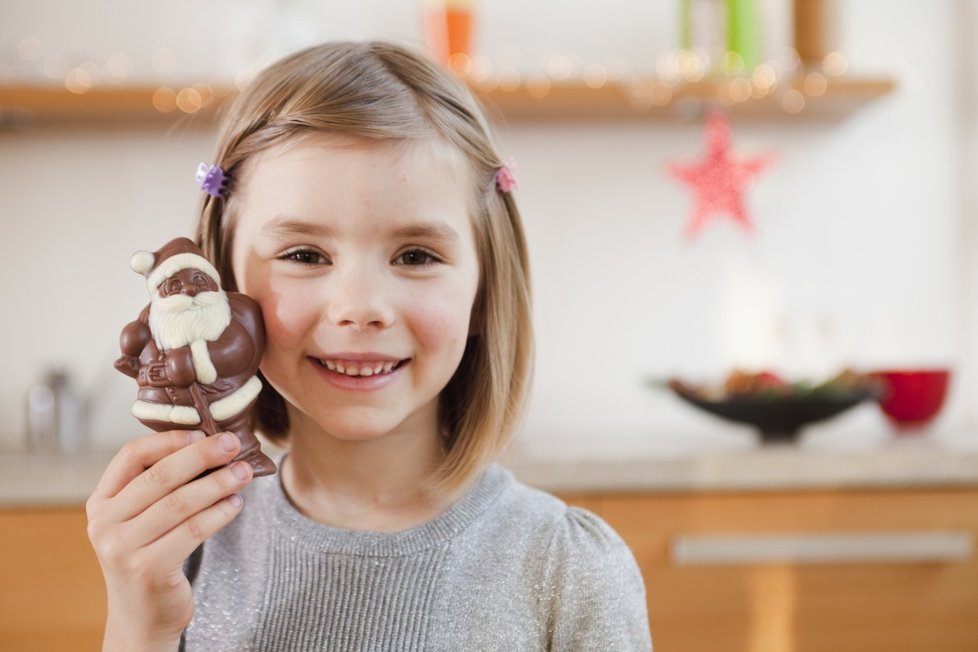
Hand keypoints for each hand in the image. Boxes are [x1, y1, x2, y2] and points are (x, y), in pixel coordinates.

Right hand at [86, 429, 253, 650]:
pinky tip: (236, 504)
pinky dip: (219, 513)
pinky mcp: (148, 569)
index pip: (131, 455)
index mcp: (101, 502)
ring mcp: (123, 548)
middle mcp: (105, 524)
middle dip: (202, 455)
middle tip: (234, 444)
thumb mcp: (141, 519)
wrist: (141, 617)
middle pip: (160, 476)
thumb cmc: (150, 556)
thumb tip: (210, 443)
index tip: (202, 432)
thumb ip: (161, 486)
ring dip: (218, 483)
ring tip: (244, 472)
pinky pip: (193, 530)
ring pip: (181, 503)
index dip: (168, 440)